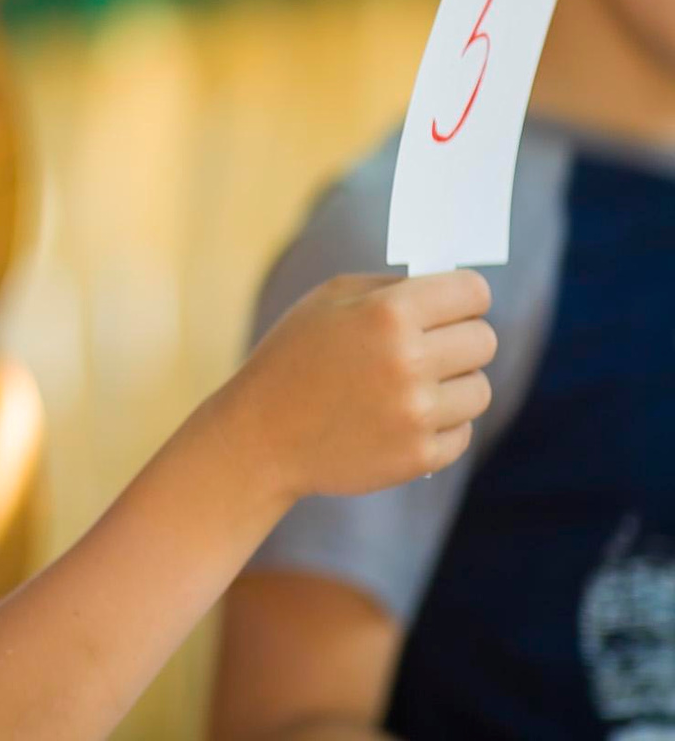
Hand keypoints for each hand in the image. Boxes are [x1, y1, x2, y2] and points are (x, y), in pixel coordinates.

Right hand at [216, 270, 494, 505]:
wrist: (260, 434)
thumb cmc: (294, 356)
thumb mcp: (328, 300)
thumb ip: (392, 288)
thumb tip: (454, 292)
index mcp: (387, 313)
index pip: (473, 292)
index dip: (466, 296)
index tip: (457, 305)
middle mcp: (409, 361)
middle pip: (484, 341)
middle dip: (461, 340)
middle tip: (431, 347)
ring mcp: (416, 413)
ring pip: (479, 389)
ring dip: (453, 386)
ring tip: (412, 387)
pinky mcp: (420, 456)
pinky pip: (463, 432)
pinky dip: (440, 426)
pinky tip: (401, 420)